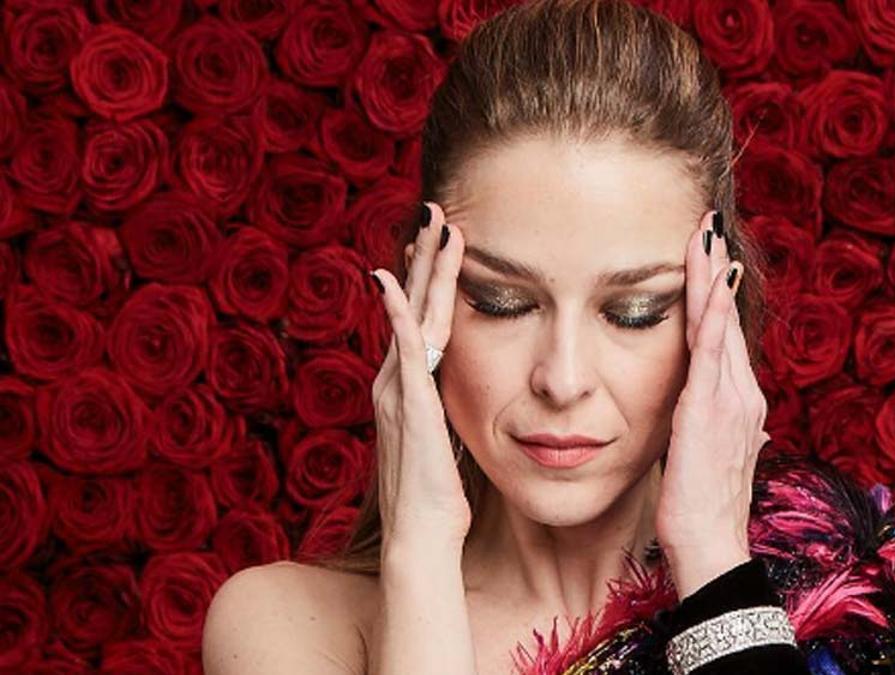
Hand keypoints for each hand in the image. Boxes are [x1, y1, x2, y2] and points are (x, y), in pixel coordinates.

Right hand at [370, 201, 470, 557]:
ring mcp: (398, 392)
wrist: (423, 536)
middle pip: (412, 305)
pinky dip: (398, 314)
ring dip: (422, 270)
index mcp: (407, 388)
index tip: (443, 240)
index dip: (430, 278)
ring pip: (412, 316)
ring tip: (435, 227)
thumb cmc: (439, 496)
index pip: (421, 319)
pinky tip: (394, 282)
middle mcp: (394, 382)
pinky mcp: (409, 407)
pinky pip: (404, 351)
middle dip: (425, 257)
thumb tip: (455, 391)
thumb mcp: (444, 440)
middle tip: (436, 211)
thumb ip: (444, 409)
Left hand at [655, 209, 770, 597]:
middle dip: (716, 271)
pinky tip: (711, 282)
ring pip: (720, 324)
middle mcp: (741, 393)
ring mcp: (730, 399)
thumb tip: (727, 419)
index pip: (723, 337)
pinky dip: (714, 312)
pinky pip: (713, 350)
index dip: (716, 295)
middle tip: (709, 226)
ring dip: (712, 277)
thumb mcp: (707, 458)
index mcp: (737, 403)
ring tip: (706, 235)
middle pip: (725, 319)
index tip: (707, 258)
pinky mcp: (710, 408)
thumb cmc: (702, 508)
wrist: (711, 545)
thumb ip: (713, 429)